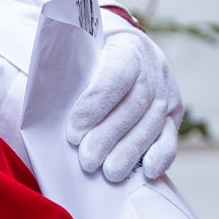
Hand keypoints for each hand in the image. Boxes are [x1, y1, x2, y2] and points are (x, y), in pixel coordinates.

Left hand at [68, 28, 182, 181]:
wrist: (124, 46)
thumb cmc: (89, 55)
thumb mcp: (78, 52)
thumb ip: (67, 73)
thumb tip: (43, 106)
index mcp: (126, 48)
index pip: (115, 76)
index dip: (95, 105)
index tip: (73, 132)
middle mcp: (151, 68)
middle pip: (133, 105)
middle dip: (108, 136)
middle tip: (87, 160)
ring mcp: (167, 90)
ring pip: (152, 123)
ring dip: (130, 151)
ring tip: (110, 173)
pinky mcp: (175, 111)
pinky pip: (171, 135)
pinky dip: (161, 155)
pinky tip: (147, 171)